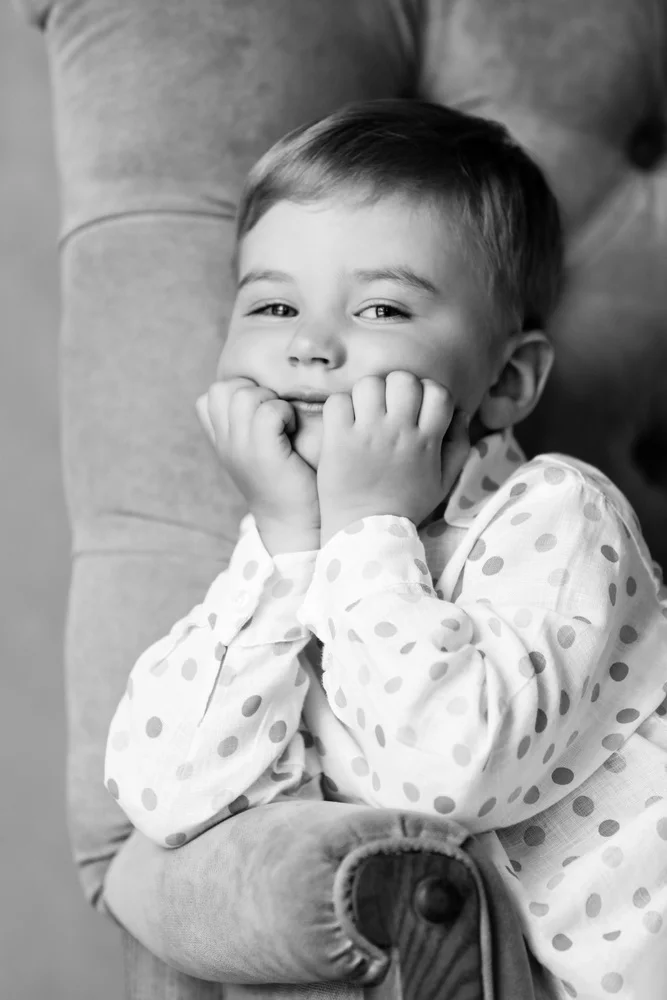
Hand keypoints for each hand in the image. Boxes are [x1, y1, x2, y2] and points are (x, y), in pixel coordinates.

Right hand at [198, 378, 319, 552]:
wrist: (294, 524)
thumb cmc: (286, 484)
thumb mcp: (256, 453)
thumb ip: (249, 428)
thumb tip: (262, 395)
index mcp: (221, 442)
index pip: (208, 398)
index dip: (236, 392)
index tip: (260, 410)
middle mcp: (225, 443)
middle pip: (222, 389)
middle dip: (254, 390)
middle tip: (275, 414)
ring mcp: (240, 448)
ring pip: (245, 396)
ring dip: (271, 400)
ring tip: (285, 422)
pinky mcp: (263, 454)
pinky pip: (269, 412)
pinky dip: (286, 413)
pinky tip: (293, 430)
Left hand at [317, 371, 469, 544]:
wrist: (366, 533)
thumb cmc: (406, 506)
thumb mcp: (443, 481)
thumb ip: (459, 446)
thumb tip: (461, 414)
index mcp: (426, 441)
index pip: (437, 391)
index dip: (427, 392)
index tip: (416, 408)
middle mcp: (398, 433)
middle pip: (403, 379)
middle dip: (396, 387)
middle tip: (387, 407)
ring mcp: (366, 434)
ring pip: (369, 384)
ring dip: (366, 395)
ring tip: (363, 414)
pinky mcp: (338, 440)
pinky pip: (338, 402)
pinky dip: (339, 408)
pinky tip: (343, 425)